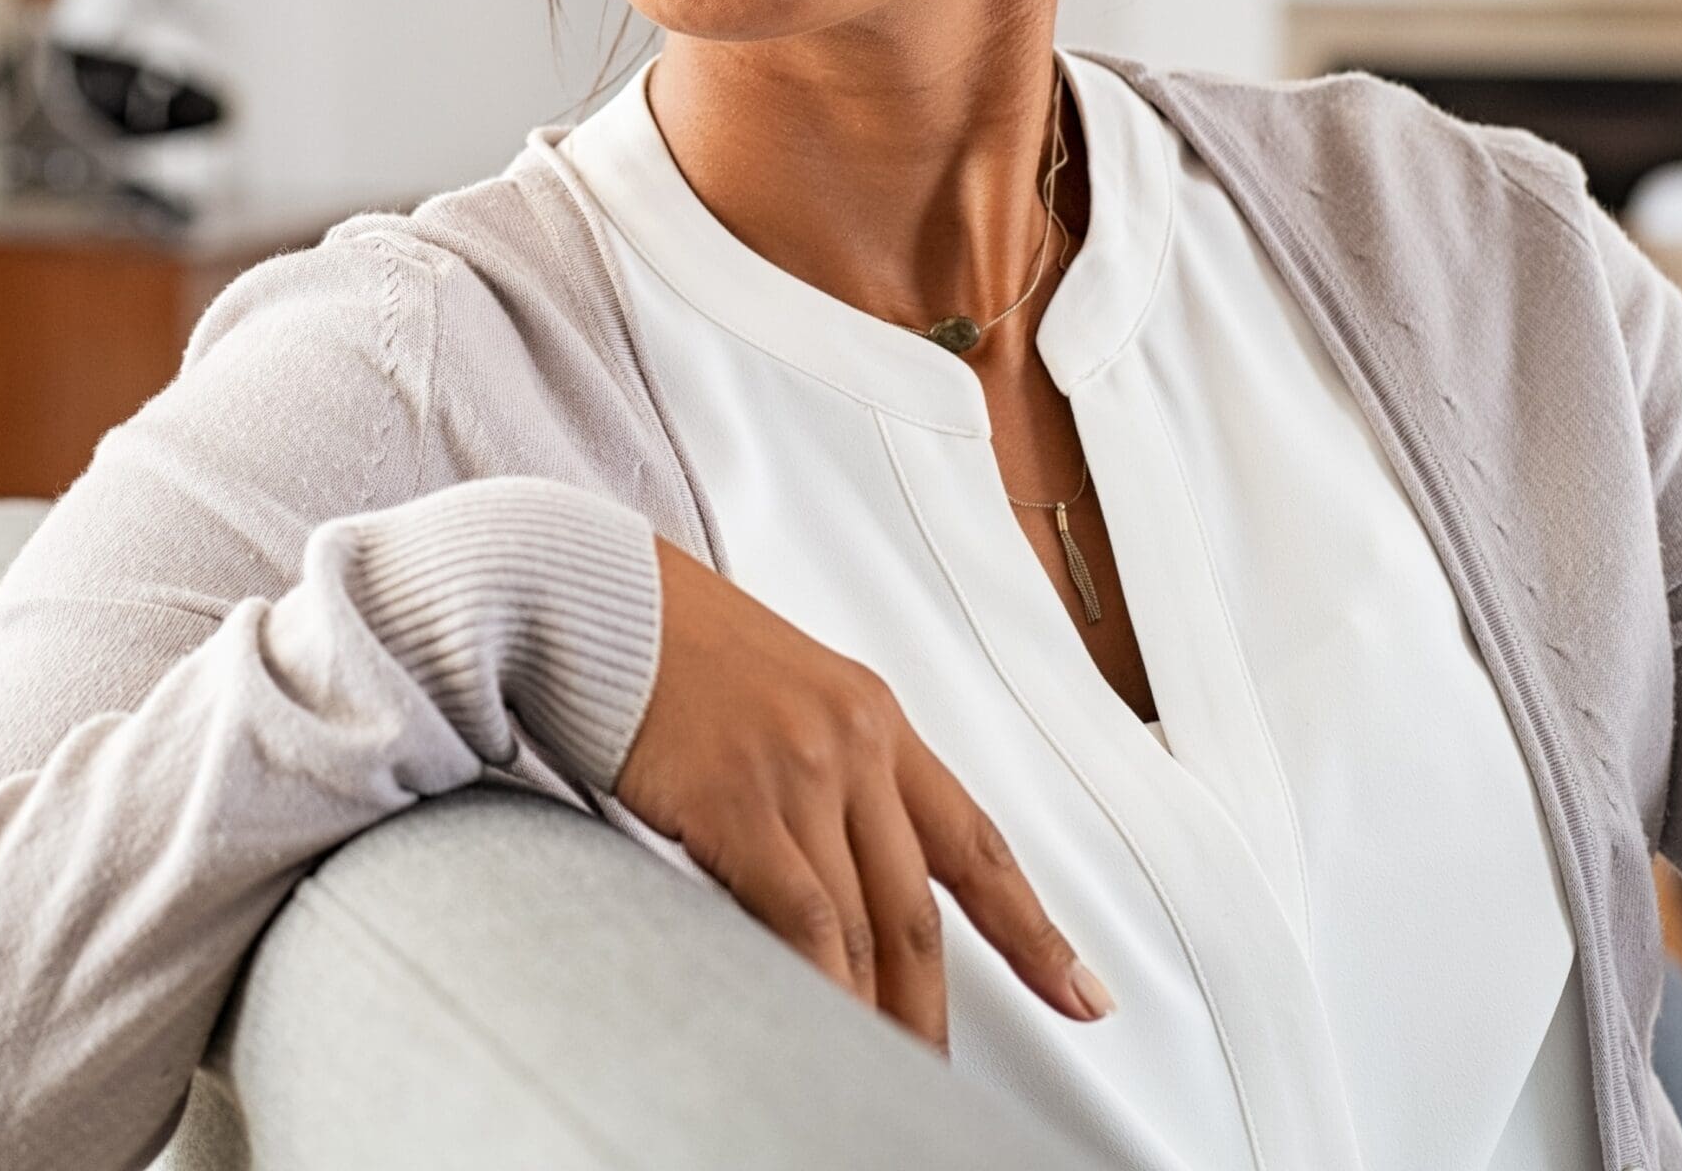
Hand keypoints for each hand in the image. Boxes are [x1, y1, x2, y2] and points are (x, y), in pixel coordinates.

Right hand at [614, 539, 1113, 1050]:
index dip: (1032, 927)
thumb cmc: (672, 649)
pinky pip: (802, 919)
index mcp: (876, 717)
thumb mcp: (779, 700)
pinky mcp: (743, 800)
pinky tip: (821, 1031)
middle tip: (941, 1082)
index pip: (974, 841)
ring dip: (875, 1022)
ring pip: (865, 930)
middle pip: (921, 910)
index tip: (1082, 992)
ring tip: (878, 1087)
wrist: (600, 594)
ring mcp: (805, 770)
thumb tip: (837, 885)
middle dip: (934, 1012)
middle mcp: (858, 741)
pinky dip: (819, 988)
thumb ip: (825, 782)